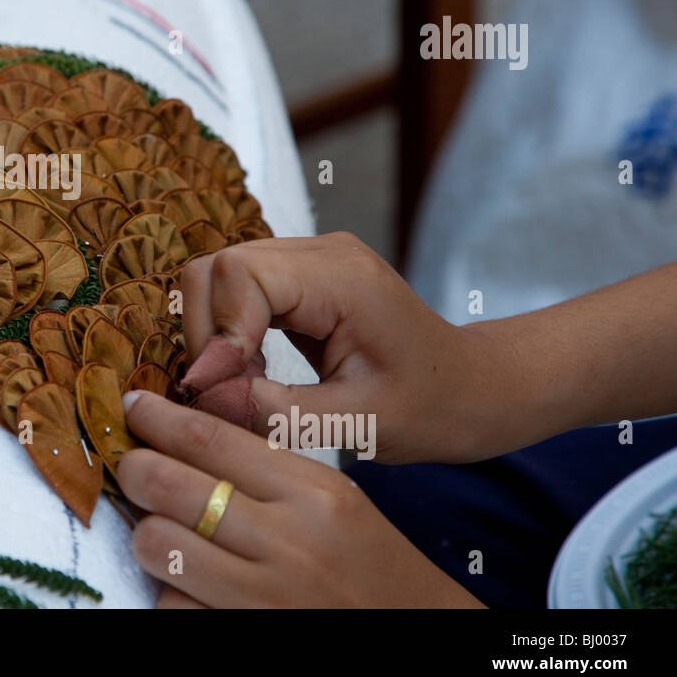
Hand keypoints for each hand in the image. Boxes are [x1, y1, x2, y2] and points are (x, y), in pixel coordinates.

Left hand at [118, 391, 482, 606]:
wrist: (418, 630)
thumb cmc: (368, 562)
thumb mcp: (332, 498)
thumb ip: (265, 469)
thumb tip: (184, 439)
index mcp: (311, 490)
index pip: (209, 437)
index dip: (156, 417)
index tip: (132, 405)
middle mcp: (287, 539)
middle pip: (167, 483)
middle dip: (133, 469)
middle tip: (131, 466)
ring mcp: (264, 594)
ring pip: (157, 544)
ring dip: (149, 534)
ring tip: (165, 531)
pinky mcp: (246, 634)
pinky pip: (172, 604)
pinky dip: (171, 592)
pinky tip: (191, 584)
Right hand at [178, 232, 537, 464]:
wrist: (472, 388)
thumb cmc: (431, 408)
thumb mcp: (358, 424)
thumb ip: (277, 409)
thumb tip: (204, 396)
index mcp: (341, 278)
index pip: (238, 274)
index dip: (217, 333)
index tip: (222, 391)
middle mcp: (319, 252)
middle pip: (215, 269)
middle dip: (206, 336)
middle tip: (228, 394)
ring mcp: (306, 259)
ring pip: (216, 279)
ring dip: (213, 338)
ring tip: (242, 389)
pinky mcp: (297, 277)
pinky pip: (235, 293)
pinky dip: (228, 335)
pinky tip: (253, 375)